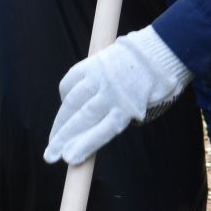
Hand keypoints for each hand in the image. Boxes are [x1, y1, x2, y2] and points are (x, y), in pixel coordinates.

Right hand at [43, 27, 192, 164]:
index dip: (84, 146)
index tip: (69, 158)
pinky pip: (71, 81)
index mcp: (129, 108)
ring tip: (52, 138)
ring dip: (59, 122)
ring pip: (72, 102)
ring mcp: (99, 77)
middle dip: (63, 139)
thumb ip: (122, 120)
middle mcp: (112, 93)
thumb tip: (95, 132)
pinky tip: (63, 106)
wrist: (161, 51)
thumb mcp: (147, 109)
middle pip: (82, 119)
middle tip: (50, 156)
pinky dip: (64, 94)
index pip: (103, 131)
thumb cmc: (157, 86)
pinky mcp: (92, 64)